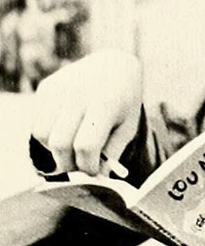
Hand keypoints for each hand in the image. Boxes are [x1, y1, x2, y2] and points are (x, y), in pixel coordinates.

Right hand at [31, 49, 142, 174]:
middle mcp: (79, 93)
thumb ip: (112, 153)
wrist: (114, 66)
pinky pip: (37, 123)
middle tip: (80, 166)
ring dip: (55, 150)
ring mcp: (59, 88)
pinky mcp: (46, 87)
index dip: (88, 166)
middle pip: (60, 144)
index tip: (94, 170)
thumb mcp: (127, 127)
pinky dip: (48, 136)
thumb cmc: (124, 103)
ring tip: (73, 148)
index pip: (86, 146)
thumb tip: (97, 179)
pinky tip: (65, 132)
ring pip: (42, 135)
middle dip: (69, 164)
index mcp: (105, 103)